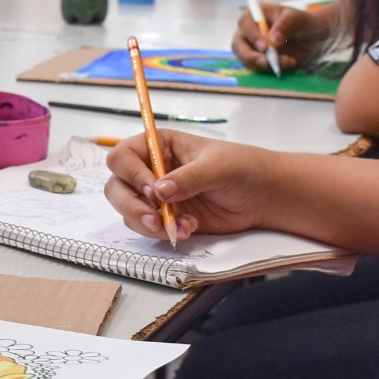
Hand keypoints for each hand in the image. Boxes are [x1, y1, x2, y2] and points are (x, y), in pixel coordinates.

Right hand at [104, 131, 277, 240]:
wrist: (261, 196)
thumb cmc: (242, 168)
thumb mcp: (218, 167)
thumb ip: (189, 178)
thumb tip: (160, 191)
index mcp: (159, 146)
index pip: (123, 156)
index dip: (131, 174)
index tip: (153, 191)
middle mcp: (151, 169)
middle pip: (117, 186)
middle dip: (131, 205)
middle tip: (154, 219)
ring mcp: (156, 196)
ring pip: (128, 211)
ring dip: (148, 223)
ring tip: (179, 226)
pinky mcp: (165, 217)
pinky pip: (147, 228)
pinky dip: (162, 232)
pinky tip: (187, 229)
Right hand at [232, 4, 330, 73]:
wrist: (313, 37)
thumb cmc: (303, 22)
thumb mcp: (297, 18)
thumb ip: (285, 25)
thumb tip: (273, 40)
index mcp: (256, 14)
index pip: (244, 23)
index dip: (251, 35)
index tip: (265, 46)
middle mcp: (250, 31)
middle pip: (238, 44)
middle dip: (250, 55)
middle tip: (266, 62)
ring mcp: (253, 48)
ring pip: (247, 59)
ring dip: (264, 64)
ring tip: (288, 61)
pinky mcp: (259, 61)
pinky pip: (258, 68)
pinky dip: (272, 69)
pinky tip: (290, 63)